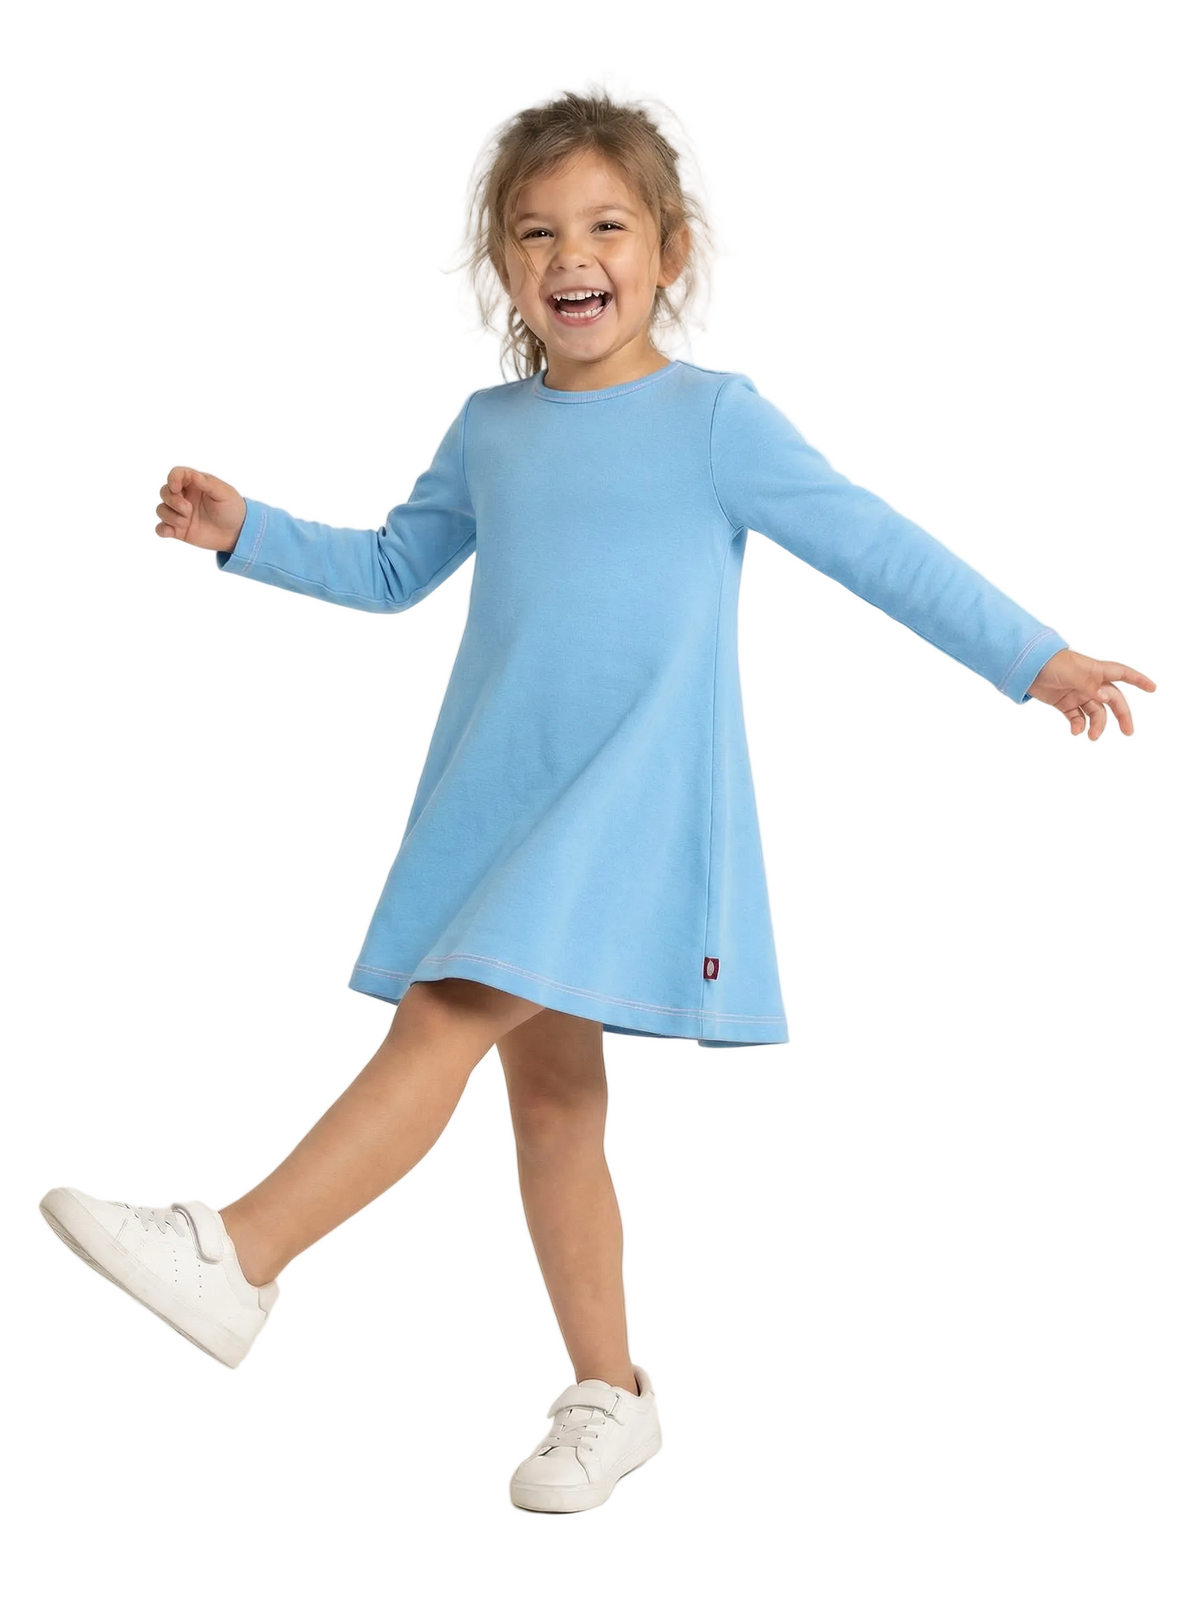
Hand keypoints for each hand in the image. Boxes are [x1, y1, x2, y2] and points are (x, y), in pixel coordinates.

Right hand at [156, 467, 246, 553]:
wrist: (237, 533)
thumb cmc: (232, 509)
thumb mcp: (224, 494)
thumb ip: (208, 484)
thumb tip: (194, 475)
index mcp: (194, 484)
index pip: (176, 474)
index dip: (172, 478)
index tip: (176, 488)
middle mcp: (184, 497)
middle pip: (165, 492)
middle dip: (172, 500)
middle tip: (188, 510)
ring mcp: (180, 513)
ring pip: (161, 510)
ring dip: (169, 516)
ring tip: (185, 523)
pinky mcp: (178, 530)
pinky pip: (161, 528)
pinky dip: (162, 529)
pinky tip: (171, 532)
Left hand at [1026, 648, 1155, 738]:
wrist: (1025, 667)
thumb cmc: (1050, 663)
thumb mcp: (1073, 673)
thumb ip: (1090, 686)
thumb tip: (1106, 698)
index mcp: (1096, 671)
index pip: (1123, 674)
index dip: (1138, 680)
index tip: (1153, 688)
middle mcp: (1090, 683)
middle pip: (1113, 700)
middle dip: (1122, 715)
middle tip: (1128, 732)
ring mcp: (1077, 693)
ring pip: (1096, 712)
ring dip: (1097, 725)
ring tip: (1092, 737)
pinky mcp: (1064, 703)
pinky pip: (1077, 718)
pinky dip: (1078, 726)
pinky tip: (1075, 731)